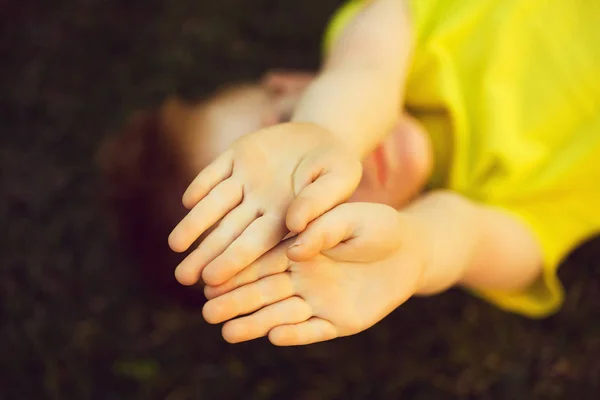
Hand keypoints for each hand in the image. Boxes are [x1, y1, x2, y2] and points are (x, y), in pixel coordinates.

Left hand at [168, 122, 361, 286]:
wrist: (322, 134)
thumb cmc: (335, 164)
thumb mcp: (339, 177)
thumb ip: (319, 201)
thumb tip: (294, 224)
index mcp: (283, 217)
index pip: (255, 244)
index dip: (234, 261)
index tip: (212, 279)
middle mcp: (259, 203)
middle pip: (228, 232)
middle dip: (206, 254)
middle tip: (183, 278)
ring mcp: (245, 180)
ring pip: (214, 206)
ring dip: (194, 224)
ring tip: (175, 246)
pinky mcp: (236, 156)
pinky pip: (214, 172)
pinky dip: (202, 184)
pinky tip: (188, 200)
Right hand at [201, 202, 426, 345]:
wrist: (409, 251)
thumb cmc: (378, 227)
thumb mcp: (354, 218)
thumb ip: (324, 228)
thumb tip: (295, 249)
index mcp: (297, 250)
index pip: (261, 261)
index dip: (236, 268)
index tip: (210, 275)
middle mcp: (301, 278)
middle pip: (262, 291)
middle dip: (234, 300)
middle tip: (206, 309)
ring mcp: (318, 302)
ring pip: (280, 314)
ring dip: (254, 323)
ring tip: (227, 332)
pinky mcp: (338, 322)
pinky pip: (314, 331)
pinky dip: (296, 334)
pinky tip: (274, 337)